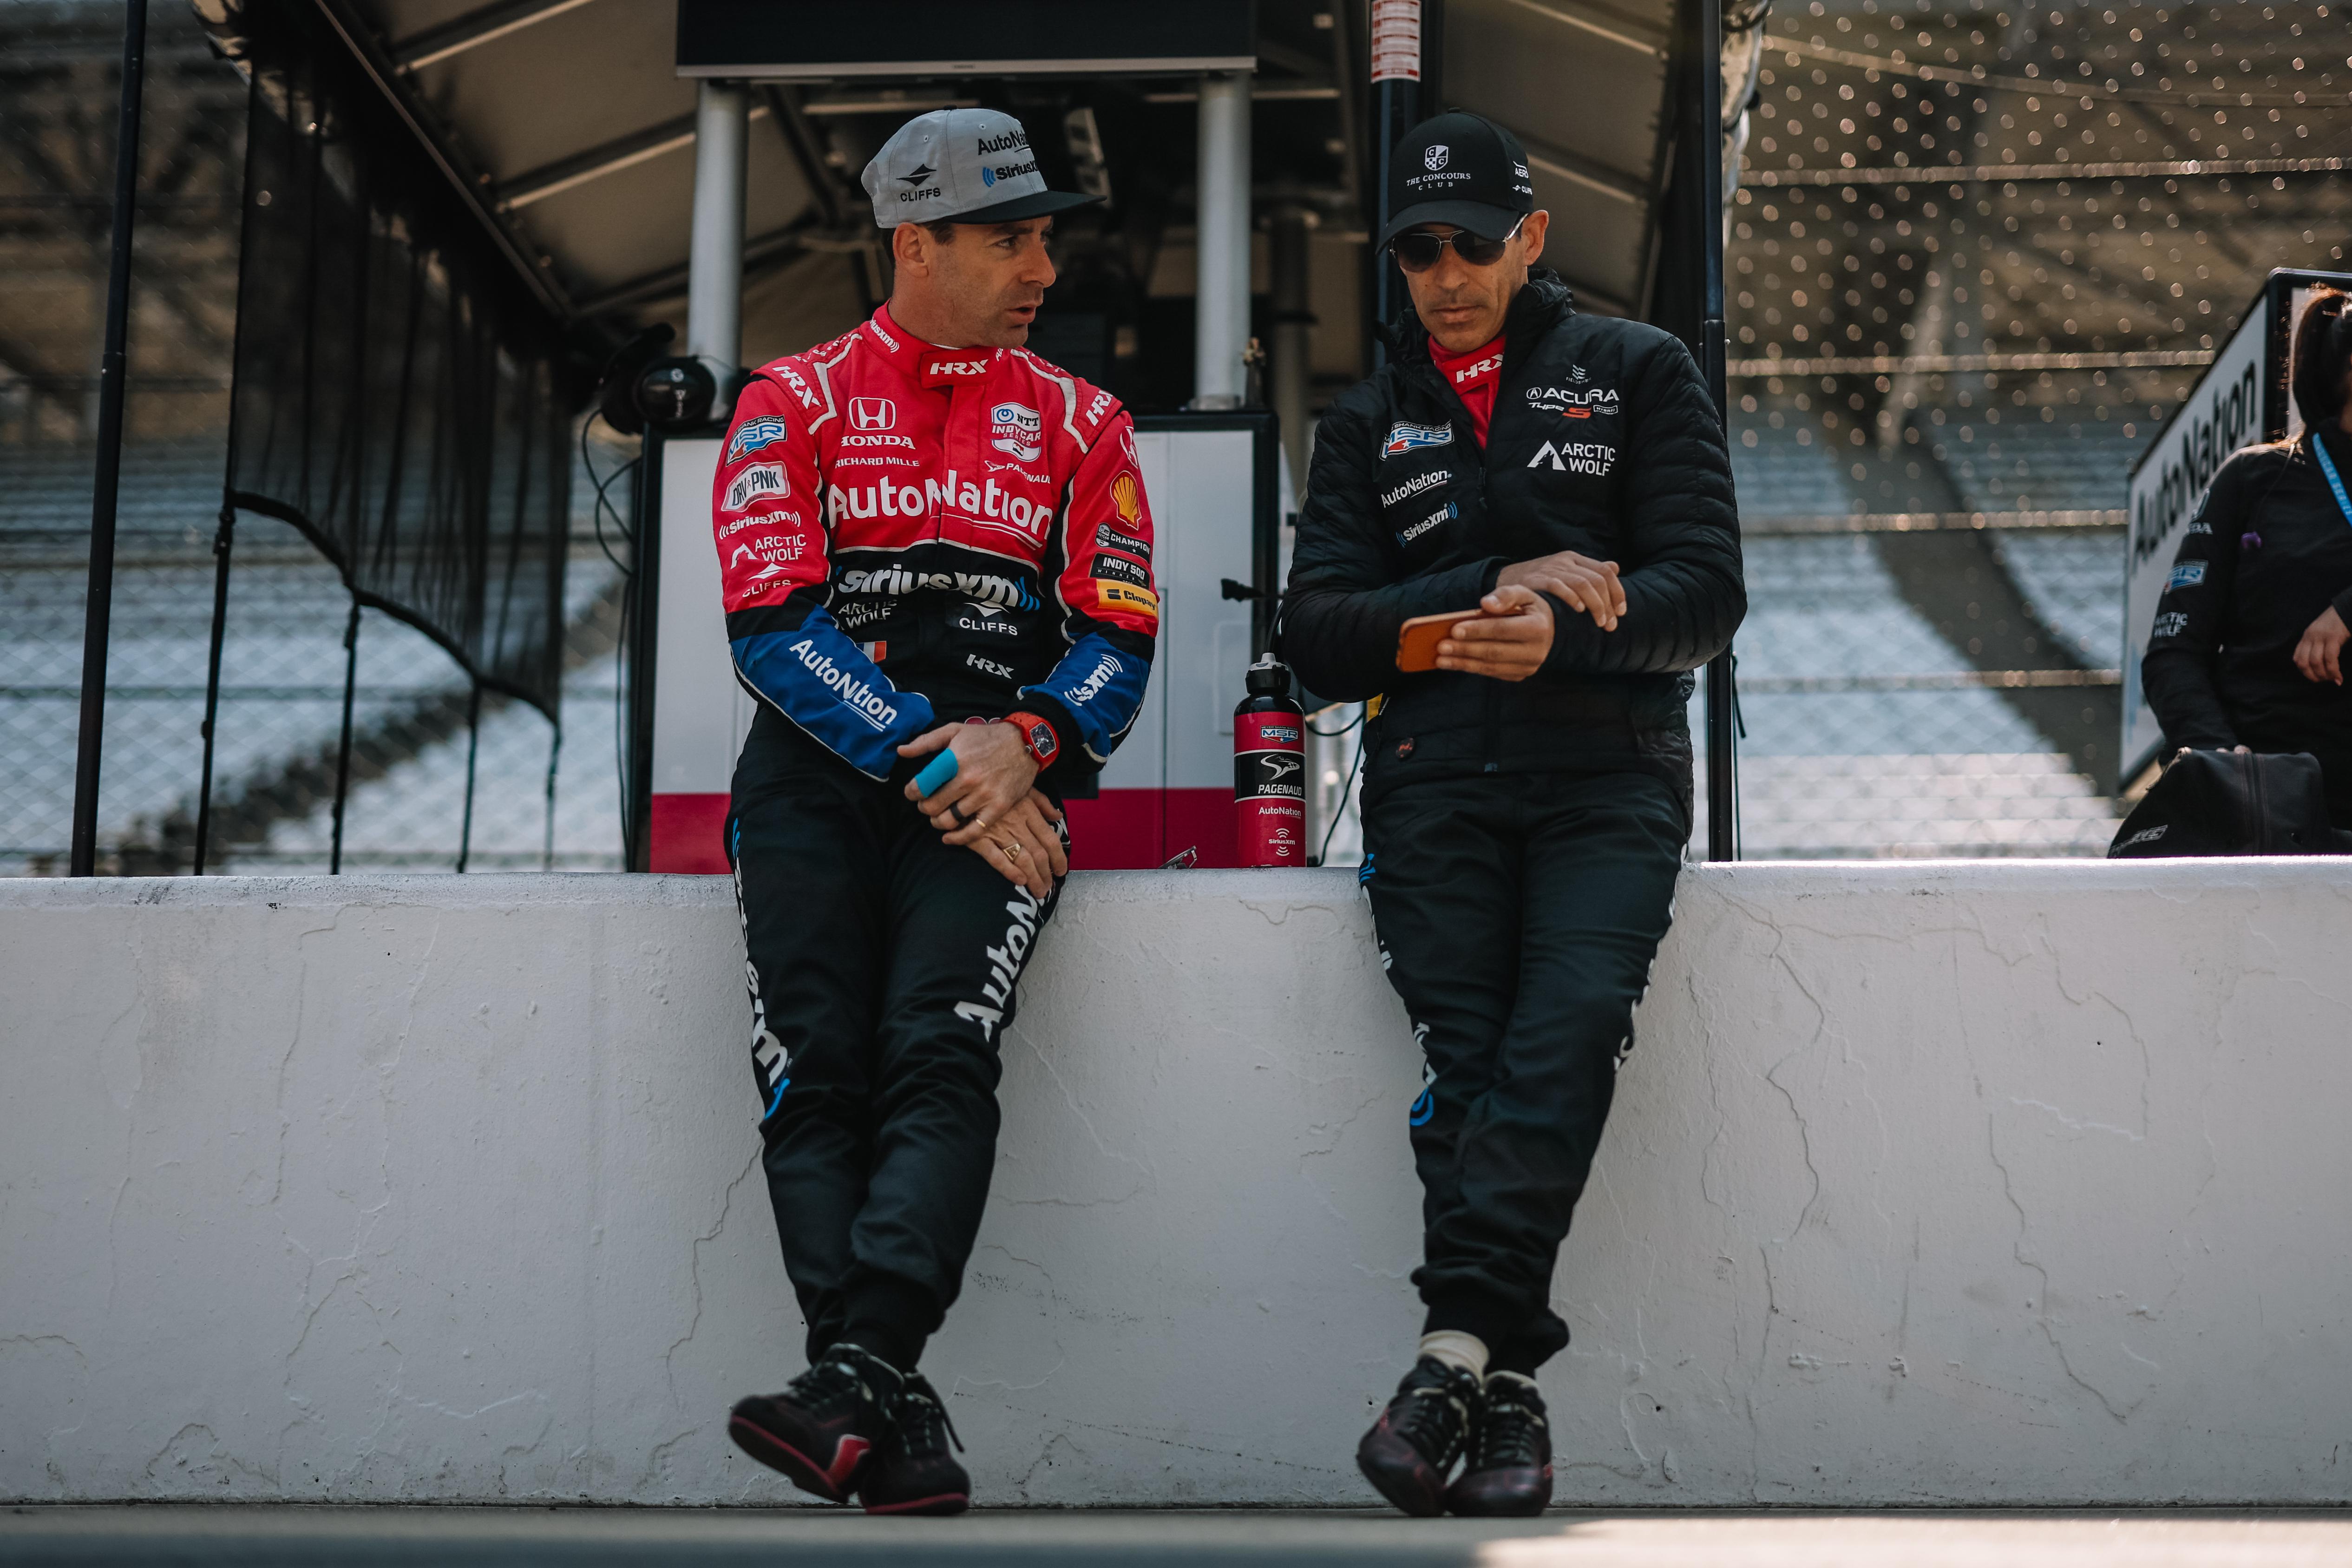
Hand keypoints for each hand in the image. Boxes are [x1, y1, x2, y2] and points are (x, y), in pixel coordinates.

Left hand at [901, 720, 1040, 849]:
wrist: (1025, 743)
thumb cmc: (987, 737)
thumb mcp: (955, 730)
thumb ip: (926, 741)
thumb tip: (901, 751)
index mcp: (954, 759)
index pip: (922, 785)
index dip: (912, 792)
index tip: (913, 792)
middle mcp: (968, 779)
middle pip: (933, 806)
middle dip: (924, 808)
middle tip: (925, 805)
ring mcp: (984, 795)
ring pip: (950, 820)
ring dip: (938, 821)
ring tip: (938, 816)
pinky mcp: (999, 807)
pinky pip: (974, 831)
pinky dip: (957, 838)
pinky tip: (948, 837)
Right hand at [968, 789, 1068, 897]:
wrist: (958, 781)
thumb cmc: (995, 785)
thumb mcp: (1022, 787)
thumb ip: (1042, 802)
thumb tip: (1058, 816)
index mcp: (1028, 810)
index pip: (1050, 839)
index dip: (1059, 858)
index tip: (1061, 870)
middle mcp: (1016, 823)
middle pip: (1038, 853)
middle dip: (1046, 874)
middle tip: (1049, 887)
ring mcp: (997, 832)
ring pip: (1022, 859)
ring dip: (1033, 878)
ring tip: (1038, 891)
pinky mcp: (978, 839)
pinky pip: (997, 858)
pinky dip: (1010, 871)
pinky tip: (1020, 881)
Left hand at [1433, 584, 1553, 681]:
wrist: (1549, 628)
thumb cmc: (1529, 608)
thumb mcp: (1523, 593)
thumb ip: (1505, 595)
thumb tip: (1485, 603)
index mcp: (1538, 628)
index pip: (1502, 629)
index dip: (1477, 630)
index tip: (1454, 630)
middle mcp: (1536, 651)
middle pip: (1494, 651)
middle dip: (1465, 649)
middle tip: (1441, 646)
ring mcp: (1528, 667)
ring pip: (1490, 667)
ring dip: (1463, 663)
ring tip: (1440, 659)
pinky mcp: (1519, 675)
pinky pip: (1492, 674)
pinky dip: (1471, 668)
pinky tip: (1453, 663)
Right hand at [1497, 550, 1623, 630]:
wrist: (1504, 582)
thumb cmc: (1538, 582)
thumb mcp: (1565, 572)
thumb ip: (1589, 571)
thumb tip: (1615, 567)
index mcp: (1574, 559)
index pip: (1605, 571)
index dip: (1618, 592)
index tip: (1621, 612)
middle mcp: (1564, 561)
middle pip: (1597, 580)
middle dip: (1608, 604)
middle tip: (1610, 625)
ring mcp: (1550, 569)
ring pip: (1583, 584)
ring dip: (1596, 605)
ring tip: (1599, 623)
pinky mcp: (1536, 580)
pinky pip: (1559, 586)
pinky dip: (1571, 598)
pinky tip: (1579, 611)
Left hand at [2294, 604, 2348, 684]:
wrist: (2348, 607)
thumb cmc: (2338, 622)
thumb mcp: (2323, 633)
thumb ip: (2318, 645)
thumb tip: (2319, 665)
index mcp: (2307, 636)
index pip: (2297, 658)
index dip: (2304, 671)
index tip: (2314, 677)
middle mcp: (2310, 636)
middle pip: (2303, 662)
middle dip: (2312, 676)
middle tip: (2323, 681)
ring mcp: (2321, 636)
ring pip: (2315, 662)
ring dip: (2324, 675)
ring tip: (2332, 680)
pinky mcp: (2333, 637)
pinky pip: (2330, 658)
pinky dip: (2333, 671)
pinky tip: (2338, 677)